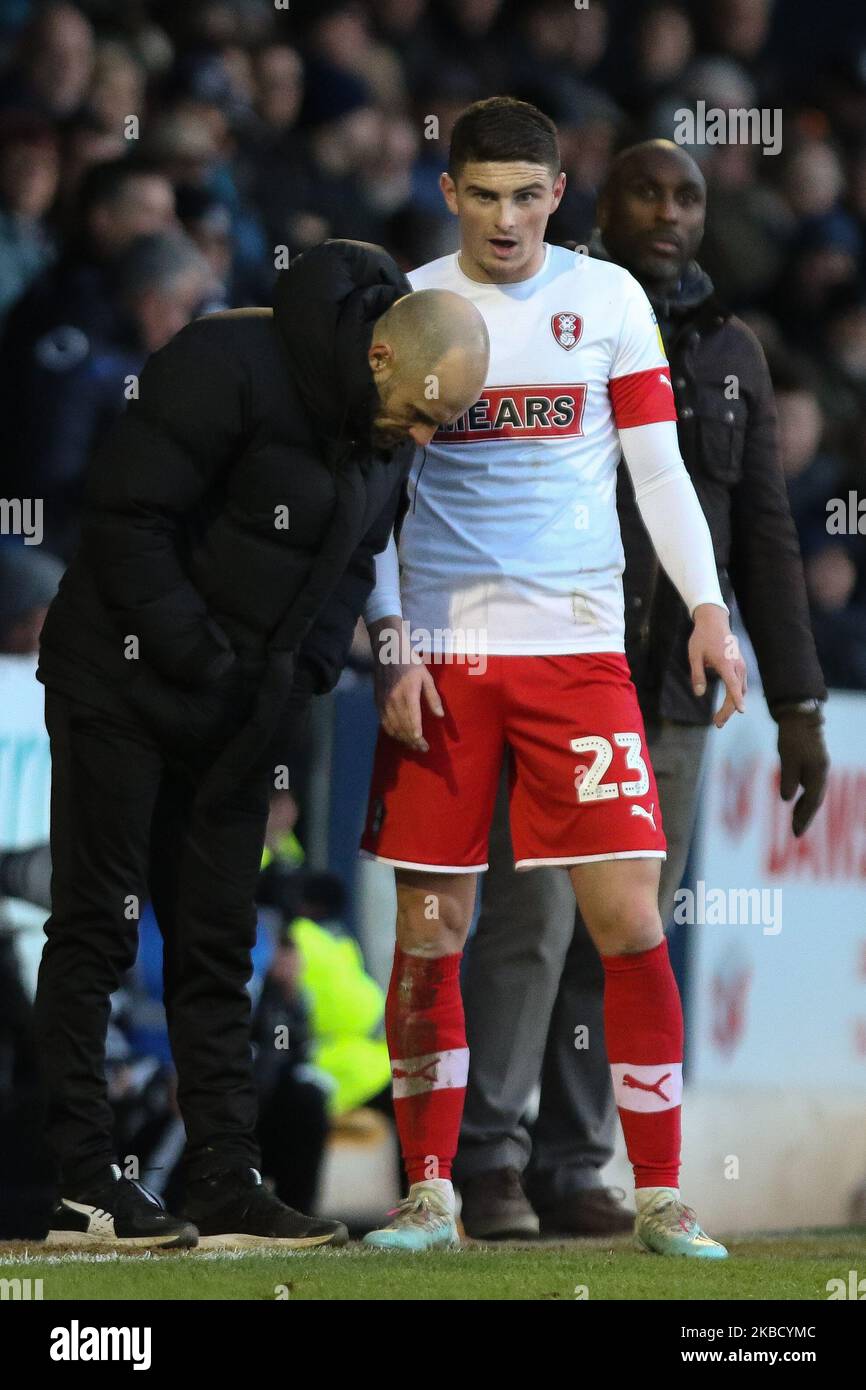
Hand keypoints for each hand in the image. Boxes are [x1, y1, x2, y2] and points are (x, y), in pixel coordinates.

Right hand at [368, 616, 442, 752]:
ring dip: (403, 739)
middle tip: (422, 749)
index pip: (412, 722)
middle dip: (412, 741)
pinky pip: (384, 723)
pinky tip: (399, 737)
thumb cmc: (410, 663)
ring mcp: (383, 704)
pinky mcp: (377, 703)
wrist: (388, 653)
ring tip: (412, 746)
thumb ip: (432, 698)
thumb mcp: (426, 678)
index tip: (424, 745)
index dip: (417, 737)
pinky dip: (392, 733)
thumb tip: (439, 716)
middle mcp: (393, 702)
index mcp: (408, 695)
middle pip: (402, 728)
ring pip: (392, 728)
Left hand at [688, 603, 746, 728]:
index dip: (736, 700)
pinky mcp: (741, 664)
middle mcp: (737, 666)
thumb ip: (697, 675)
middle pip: (737, 693)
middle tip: (717, 723)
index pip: (733, 686)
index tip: (742, 712)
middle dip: (729, 710)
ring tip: (720, 717)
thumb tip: (699, 694)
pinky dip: (736, 695)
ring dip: (732, 704)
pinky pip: (741, 683)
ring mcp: (741, 665)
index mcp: (725, 664)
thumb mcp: (694, 656)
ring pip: (740, 690)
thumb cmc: (702, 637)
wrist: (714, 621)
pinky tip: (728, 702)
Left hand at [776, 705, 829, 836]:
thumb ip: (788, 778)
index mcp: (818, 772)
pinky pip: (810, 786)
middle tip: (796, 833)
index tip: (796, 832)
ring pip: (813, 793)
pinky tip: (795, 803)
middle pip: (815, 800)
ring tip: (795, 822)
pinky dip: (803, 797)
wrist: (799, 716)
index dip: (804, 818)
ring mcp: (818, 768)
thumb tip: (787, 799)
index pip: (812, 801)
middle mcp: (821, 772)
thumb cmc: (792, 736)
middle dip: (806, 817)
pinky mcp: (812, 764)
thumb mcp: (787, 757)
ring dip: (804, 808)